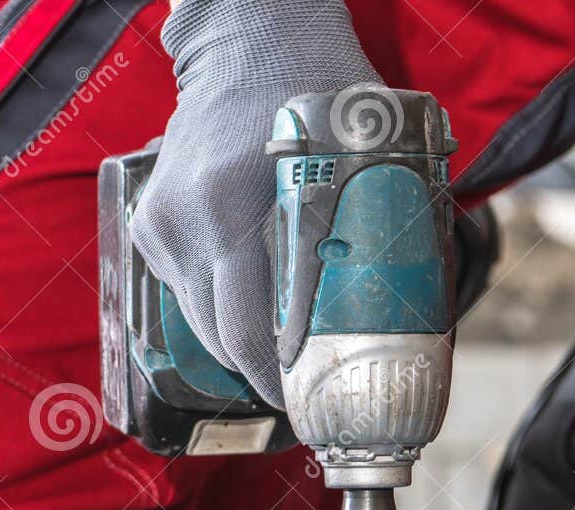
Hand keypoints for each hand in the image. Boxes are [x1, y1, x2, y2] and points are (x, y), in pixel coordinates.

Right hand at [130, 0, 380, 403]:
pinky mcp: (152, 226)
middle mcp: (190, 222)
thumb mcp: (369, 154)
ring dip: (244, 349)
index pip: (254, 331)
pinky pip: (187, 295)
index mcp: (239, 207)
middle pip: (225, 340)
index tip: (314, 407)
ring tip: (285, 361)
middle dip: (268, 376)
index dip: (285, 382)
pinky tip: (256, 311)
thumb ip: (392, 225)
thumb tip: (422, 309)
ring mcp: (164, 225)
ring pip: (202, 324)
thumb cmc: (318, 91)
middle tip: (308, 394)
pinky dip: (221, 311)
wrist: (248, 37)